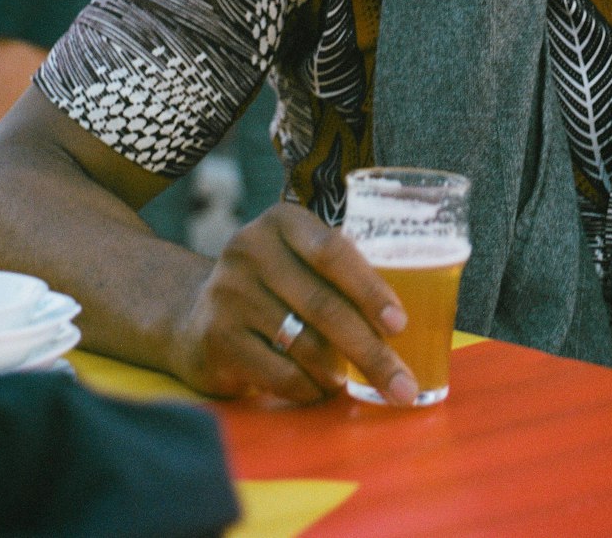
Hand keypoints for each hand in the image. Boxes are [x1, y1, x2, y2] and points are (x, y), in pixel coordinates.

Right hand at [166, 202, 416, 405]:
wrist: (195, 315)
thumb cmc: (275, 288)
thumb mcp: (301, 262)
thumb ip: (343, 274)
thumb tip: (416, 316)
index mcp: (282, 222)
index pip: (333, 252)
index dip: (370, 289)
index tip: (400, 325)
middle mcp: (250, 250)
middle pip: (323, 306)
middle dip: (371, 352)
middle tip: (403, 386)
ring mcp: (228, 293)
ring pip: (304, 344)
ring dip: (339, 373)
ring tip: (351, 383)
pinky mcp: (215, 338)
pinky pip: (279, 374)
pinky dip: (309, 389)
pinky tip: (318, 389)